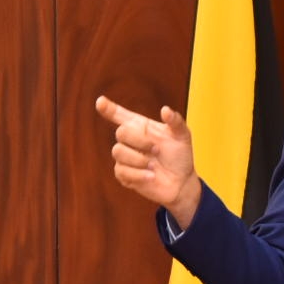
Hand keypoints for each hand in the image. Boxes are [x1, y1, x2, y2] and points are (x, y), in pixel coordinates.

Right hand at [98, 95, 202, 229]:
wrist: (182, 181)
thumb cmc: (180, 156)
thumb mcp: (182, 136)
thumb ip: (176, 122)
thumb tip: (166, 110)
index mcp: (141, 127)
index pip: (120, 115)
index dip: (109, 109)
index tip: (100, 102)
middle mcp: (130, 140)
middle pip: (121, 133)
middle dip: (139, 140)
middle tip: (156, 149)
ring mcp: (126, 158)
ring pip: (118, 152)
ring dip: (138, 159)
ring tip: (154, 165)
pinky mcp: (124, 175)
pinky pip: (122, 171)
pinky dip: (138, 174)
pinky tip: (151, 176)